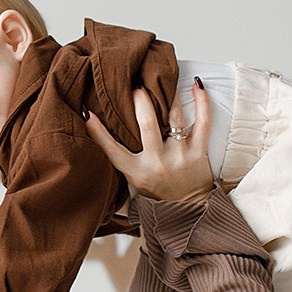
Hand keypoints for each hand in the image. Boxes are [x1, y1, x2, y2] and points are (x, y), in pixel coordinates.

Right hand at [84, 81, 213, 203]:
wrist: (190, 212)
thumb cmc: (158, 193)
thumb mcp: (133, 182)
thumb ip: (121, 160)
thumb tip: (97, 133)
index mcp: (136, 172)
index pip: (112, 149)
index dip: (98, 130)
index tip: (88, 112)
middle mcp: (157, 163)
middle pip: (147, 123)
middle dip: (140, 99)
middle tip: (136, 86)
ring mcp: (180, 157)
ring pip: (174, 116)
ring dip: (167, 94)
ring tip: (160, 80)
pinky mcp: (199, 153)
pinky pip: (203, 122)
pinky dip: (202, 102)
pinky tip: (196, 85)